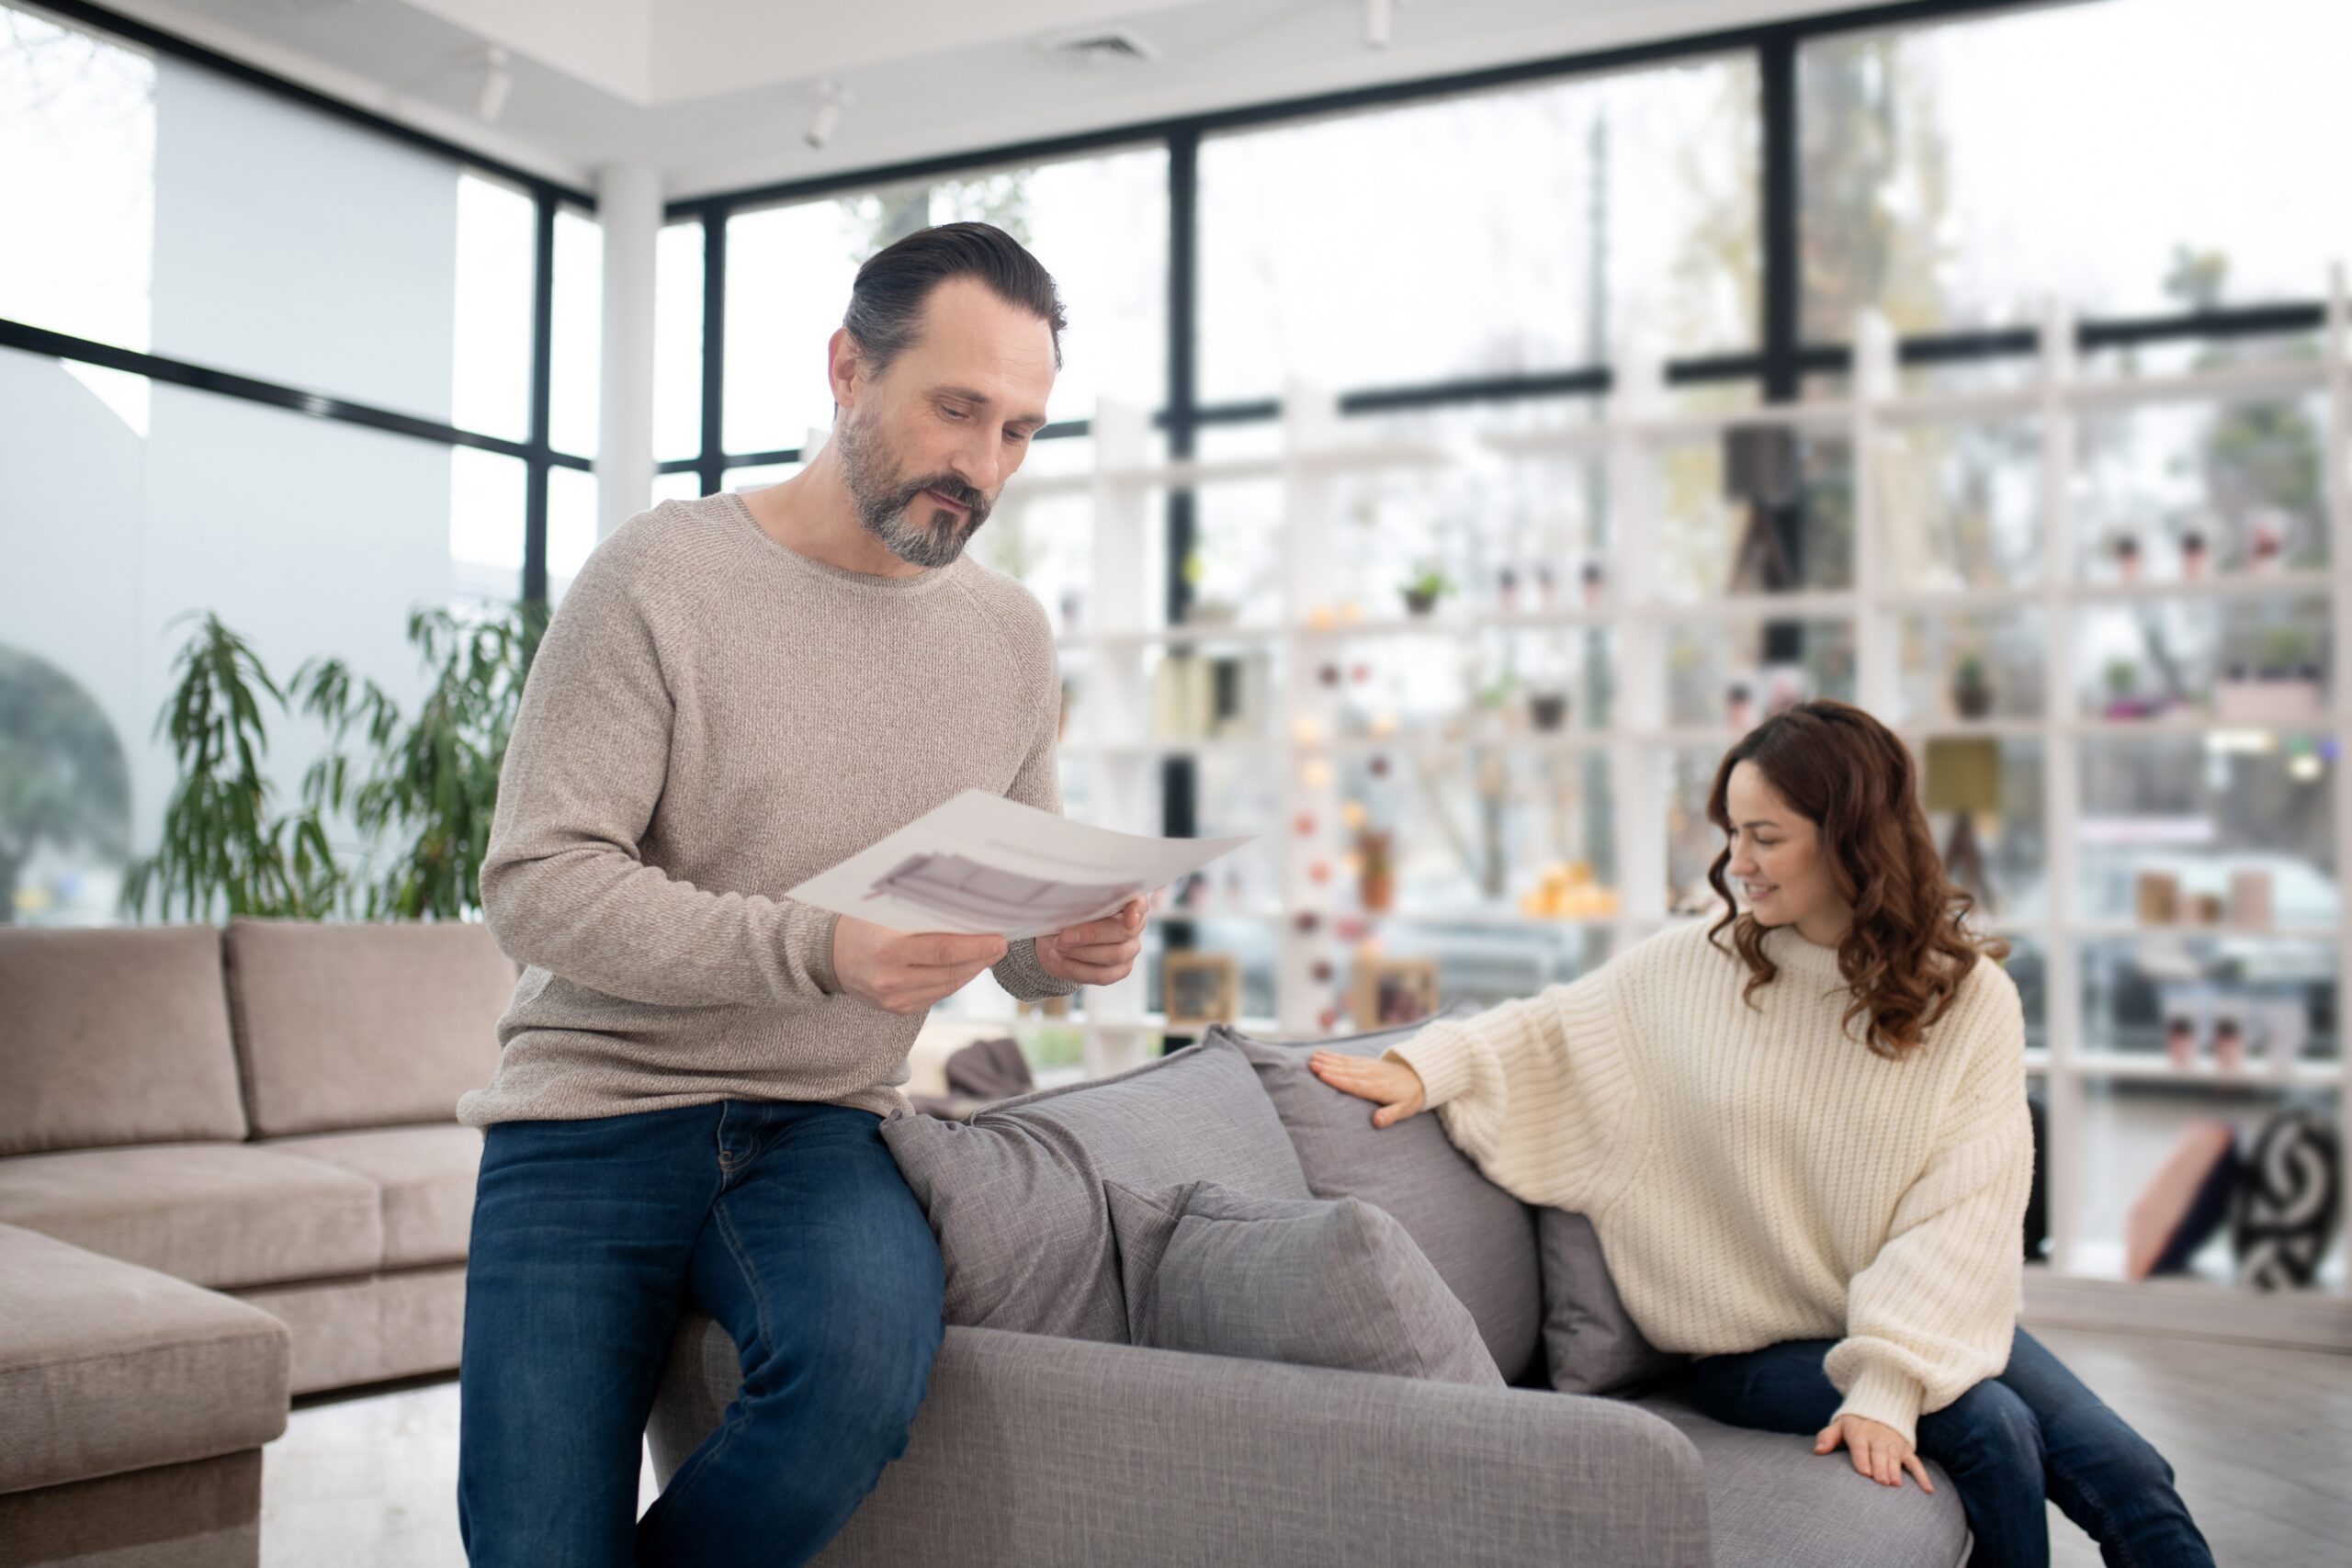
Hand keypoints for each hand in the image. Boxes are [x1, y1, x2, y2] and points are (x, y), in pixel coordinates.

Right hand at [832, 915, 1006, 1016]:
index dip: (976, 947)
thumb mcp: (885, 913)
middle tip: (1001, 946)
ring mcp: (895, 1000)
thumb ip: (921, 917)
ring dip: (972, 971)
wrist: (830, 956)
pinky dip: (954, 981)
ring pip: (947, 987)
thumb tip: (967, 915)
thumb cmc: (860, 925)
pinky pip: (936, 995)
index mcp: (889, 950)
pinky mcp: (899, 1010)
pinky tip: (965, 967)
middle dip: (981, 959)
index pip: (944, 950)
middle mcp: (892, 980)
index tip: (1000, 939)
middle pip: (951, 972)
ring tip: (988, 955)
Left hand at [1037, 897, 1145, 986]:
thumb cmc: (1068, 914)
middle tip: (1064, 936)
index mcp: (1127, 899)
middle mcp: (1135, 925)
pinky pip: (1103, 975)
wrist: (1058, 939)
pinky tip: (1061, 959)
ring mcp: (1130, 949)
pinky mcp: (1120, 970)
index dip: (1136, 910)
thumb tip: (1074, 906)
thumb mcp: (1071, 903)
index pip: (1140, 902)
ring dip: (1082, 952)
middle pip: (1125, 932)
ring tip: (1059, 947)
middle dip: (1092, 934)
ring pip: (1115, 955)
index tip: (1128, 918)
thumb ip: (1081, 902)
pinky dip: (1078, 968)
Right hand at [1305, 1051, 1426, 1128]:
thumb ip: (1390, 1115)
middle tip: (1310, 1065)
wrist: (1420, 1076)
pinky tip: (1322, 1053)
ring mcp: (1368, 1067)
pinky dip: (1334, 1056)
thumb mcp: (1404, 1109)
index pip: (1354, 1084)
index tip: (1322, 1075)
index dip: (1338, 1079)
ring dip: (1327, 1060)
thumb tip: (1376, 1122)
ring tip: (1311, 1058)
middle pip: (1346, 1071)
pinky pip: (1348, 1058)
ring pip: (1345, 1063)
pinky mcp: (1366, 1062)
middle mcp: (1370, 1075)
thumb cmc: (1409, 1097)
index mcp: (1377, 1088)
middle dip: (1327, 1068)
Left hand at [1815, 1414, 1933, 1492]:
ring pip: (1896, 1457)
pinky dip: (1922, 1476)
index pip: (1860, 1446)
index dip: (1862, 1458)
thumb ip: (1827, 1437)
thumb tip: (1817, 1451)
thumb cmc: (1854, 1425)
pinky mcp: (1906, 1449)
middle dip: (1880, 1467)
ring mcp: (1894, 1443)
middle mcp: (1878, 1437)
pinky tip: (1927, 1490)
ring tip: (1895, 1484)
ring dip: (1896, 1470)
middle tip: (1881, 1481)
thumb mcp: (1839, 1426)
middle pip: (1879, 1453)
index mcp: (1859, 1432)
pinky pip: (1915, 1463)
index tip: (1864, 1472)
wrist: (1878, 1407)